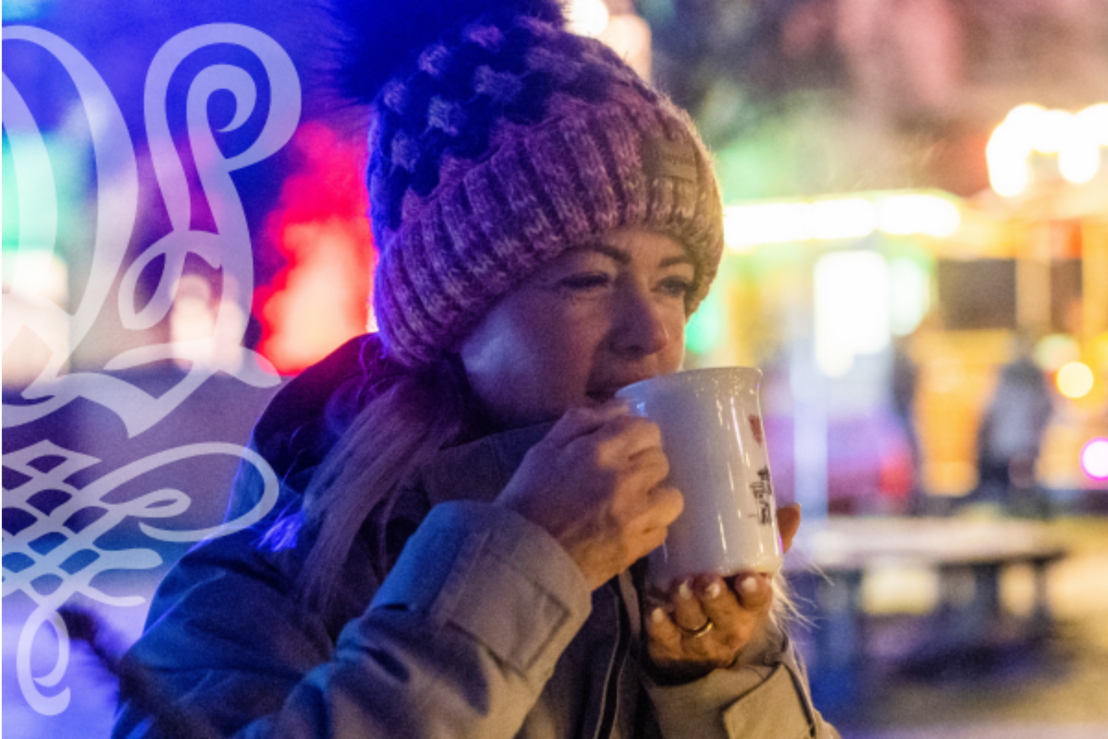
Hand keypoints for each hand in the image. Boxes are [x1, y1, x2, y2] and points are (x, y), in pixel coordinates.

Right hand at [496, 403, 684, 589]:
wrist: (520, 560)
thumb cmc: (526, 500)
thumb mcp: (543, 450)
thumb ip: (582, 422)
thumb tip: (623, 406)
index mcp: (598, 451)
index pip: (646, 429)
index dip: (637, 436)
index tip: (624, 447)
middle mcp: (624, 480)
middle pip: (660, 460)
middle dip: (644, 465)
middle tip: (624, 476)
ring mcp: (634, 516)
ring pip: (672, 496)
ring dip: (656, 497)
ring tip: (636, 503)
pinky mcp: (636, 548)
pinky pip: (662, 530)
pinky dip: (649, 528)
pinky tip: (629, 528)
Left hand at [643, 504, 801, 683]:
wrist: (705, 647)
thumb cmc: (731, 598)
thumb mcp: (750, 575)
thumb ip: (770, 544)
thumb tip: (793, 508)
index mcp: (752, 607)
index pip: (759, 600)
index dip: (754, 590)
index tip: (747, 577)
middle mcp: (730, 626)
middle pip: (726, 614)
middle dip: (717, 597)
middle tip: (707, 580)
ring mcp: (701, 640)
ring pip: (696, 624)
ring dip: (687, 605)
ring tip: (680, 586)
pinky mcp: (674, 647)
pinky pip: (667, 639)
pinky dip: (662, 626)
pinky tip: (656, 611)